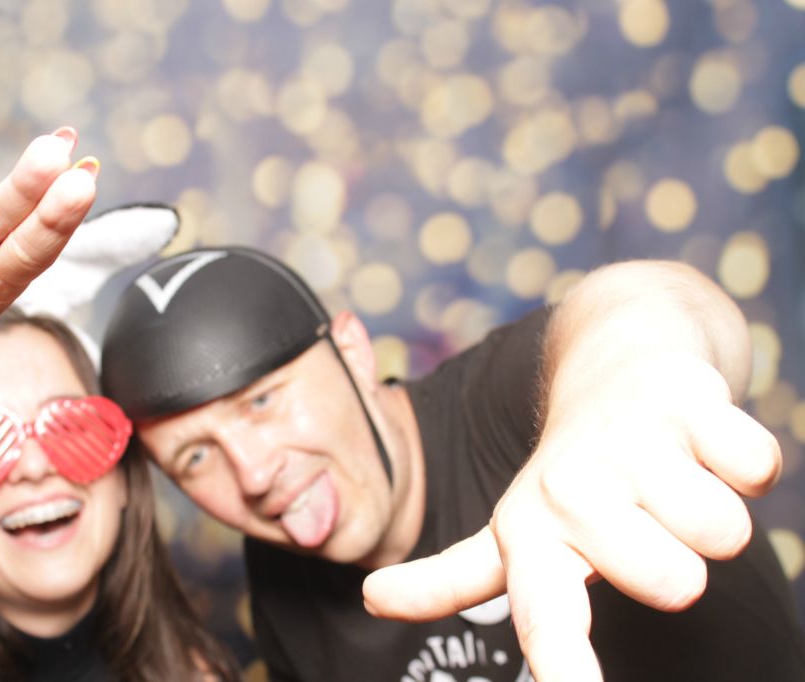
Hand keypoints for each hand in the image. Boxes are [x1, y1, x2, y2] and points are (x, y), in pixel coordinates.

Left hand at [363, 353, 781, 681]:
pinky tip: (695, 440)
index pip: (546, 618)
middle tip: (641, 515)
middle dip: (674, 557)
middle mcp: (572, 490)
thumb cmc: (570, 472)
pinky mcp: (687, 402)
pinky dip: (739, 460)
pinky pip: (751, 466)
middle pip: (677, 586)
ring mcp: (628, 443)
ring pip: (723, 533)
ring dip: (708, 509)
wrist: (611, 364)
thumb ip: (453, 576)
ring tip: (664, 477)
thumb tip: (371, 600)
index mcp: (532, 533)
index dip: (562, 669)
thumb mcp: (512, 525)